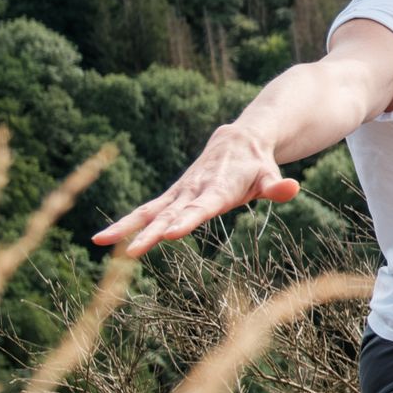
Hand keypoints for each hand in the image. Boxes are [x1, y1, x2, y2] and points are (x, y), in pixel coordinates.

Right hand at [93, 124, 299, 256]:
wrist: (238, 140)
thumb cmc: (257, 164)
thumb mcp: (270, 175)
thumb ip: (277, 186)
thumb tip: (292, 188)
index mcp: (218, 189)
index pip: (201, 208)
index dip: (187, 220)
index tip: (171, 234)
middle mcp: (193, 191)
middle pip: (169, 214)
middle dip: (150, 233)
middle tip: (130, 252)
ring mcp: (180, 193)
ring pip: (149, 212)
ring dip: (126, 227)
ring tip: (100, 242)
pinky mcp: (172, 196)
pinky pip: (146, 210)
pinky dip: (126, 223)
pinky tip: (103, 240)